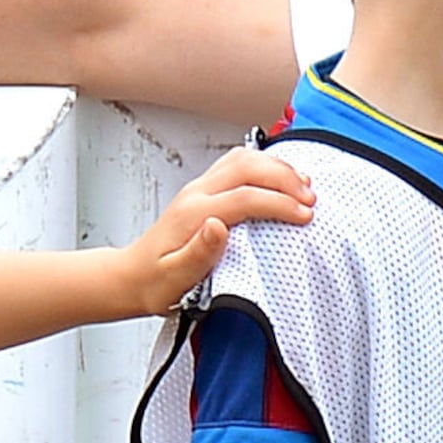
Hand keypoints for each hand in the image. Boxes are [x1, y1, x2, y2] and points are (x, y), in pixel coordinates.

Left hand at [105, 150, 317, 316]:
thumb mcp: (175, 278)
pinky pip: (236, 164)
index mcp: (193, 215)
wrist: (131, 277)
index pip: (245, 197)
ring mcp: (199, 188)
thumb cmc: (155, 284)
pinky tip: (280, 177)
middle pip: (246, 166)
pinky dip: (264, 165)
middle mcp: (196, 195)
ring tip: (304, 185)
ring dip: (277, 167)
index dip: (279, 203)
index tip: (305, 216)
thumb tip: (217, 226)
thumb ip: (198, 253)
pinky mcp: (203, 191)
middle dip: (285, 178)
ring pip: (242, 159)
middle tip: (311, 198)